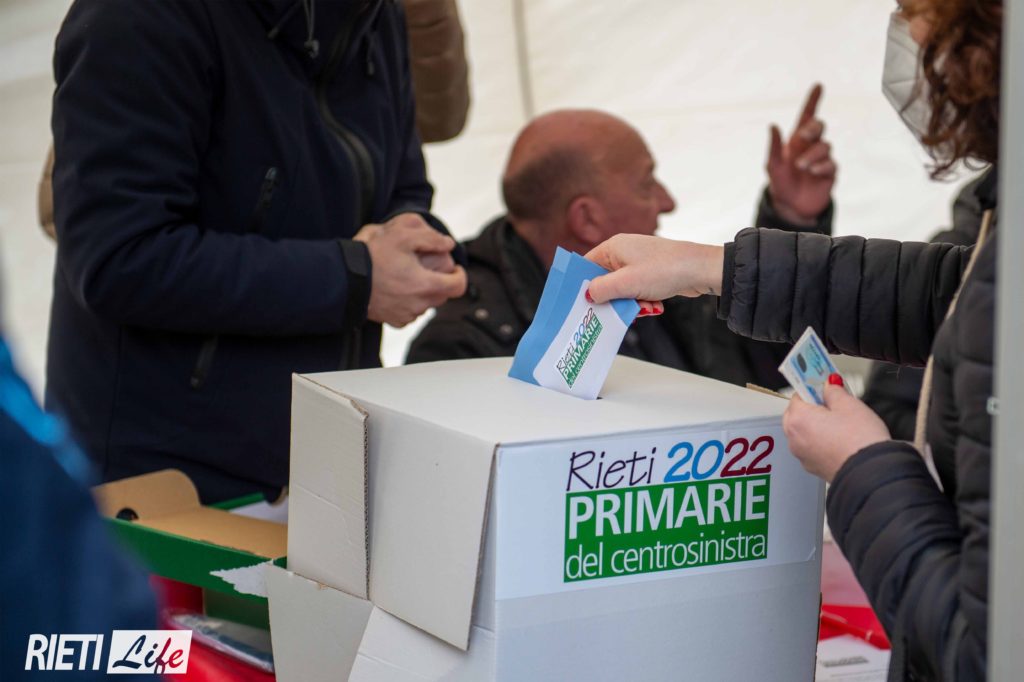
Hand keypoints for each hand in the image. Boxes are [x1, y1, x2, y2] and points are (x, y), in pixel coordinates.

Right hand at [358, 213, 466, 326]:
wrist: (343, 280)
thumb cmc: (372, 257)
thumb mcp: (402, 236)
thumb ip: (431, 238)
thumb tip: (449, 244)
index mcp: (426, 285)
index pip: (459, 286)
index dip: (460, 275)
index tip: (454, 268)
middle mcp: (419, 305)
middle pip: (443, 294)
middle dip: (439, 280)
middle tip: (425, 266)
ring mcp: (407, 316)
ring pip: (426, 303)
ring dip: (423, 290)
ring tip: (407, 275)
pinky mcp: (395, 321)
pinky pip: (410, 311)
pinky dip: (408, 300)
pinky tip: (396, 287)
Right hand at [584, 234, 723, 303]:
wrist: (700, 270)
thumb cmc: (664, 270)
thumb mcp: (626, 283)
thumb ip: (601, 289)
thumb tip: (588, 295)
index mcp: (613, 248)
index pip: (586, 266)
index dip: (582, 285)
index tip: (579, 303)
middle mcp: (623, 253)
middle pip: (604, 281)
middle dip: (612, 299)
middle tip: (617, 311)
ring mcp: (638, 263)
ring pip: (622, 291)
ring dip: (630, 304)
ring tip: (644, 308)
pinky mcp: (650, 274)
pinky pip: (636, 292)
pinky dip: (643, 302)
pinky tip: (654, 306)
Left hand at [766, 84, 836, 225]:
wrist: (790, 207)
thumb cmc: (781, 182)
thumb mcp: (772, 165)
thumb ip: (773, 147)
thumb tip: (772, 125)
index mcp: (796, 140)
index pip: (806, 116)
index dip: (812, 101)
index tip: (818, 86)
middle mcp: (811, 146)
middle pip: (819, 126)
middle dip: (812, 128)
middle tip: (801, 136)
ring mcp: (822, 158)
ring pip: (825, 146)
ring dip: (812, 155)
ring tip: (801, 167)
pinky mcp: (830, 173)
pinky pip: (830, 164)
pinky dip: (821, 166)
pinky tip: (813, 172)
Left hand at [782, 382, 890, 482]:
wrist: (871, 474)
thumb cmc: (860, 441)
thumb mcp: (850, 405)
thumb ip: (834, 391)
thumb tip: (830, 385)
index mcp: (798, 419)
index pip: (798, 395)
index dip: (813, 388)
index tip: (824, 385)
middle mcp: (794, 438)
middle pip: (798, 414)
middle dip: (813, 407)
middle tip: (835, 403)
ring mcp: (802, 455)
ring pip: (805, 432)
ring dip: (817, 425)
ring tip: (842, 423)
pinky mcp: (813, 467)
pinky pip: (813, 447)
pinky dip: (822, 441)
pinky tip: (841, 439)